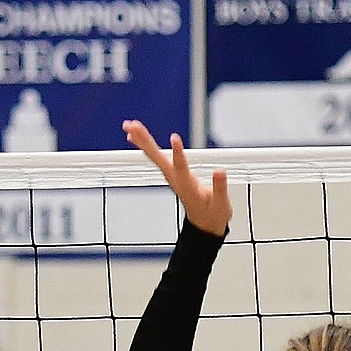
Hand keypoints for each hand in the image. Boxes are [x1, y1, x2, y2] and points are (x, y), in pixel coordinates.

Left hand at [122, 119, 231, 236]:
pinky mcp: (170, 173)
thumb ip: (220, 187)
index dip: (178, 152)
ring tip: (129, 126)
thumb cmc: (212, 213)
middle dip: (145, 141)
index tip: (175, 138)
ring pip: (153, 155)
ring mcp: (171, 176)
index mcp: (188, 186)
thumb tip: (220, 172)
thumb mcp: (221, 204)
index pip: (181, 167)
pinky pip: (155, 157)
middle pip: (157, 158)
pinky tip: (136, 138)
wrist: (204, 224)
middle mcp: (175, 179)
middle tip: (132, 126)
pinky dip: (145, 145)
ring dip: (141, 140)